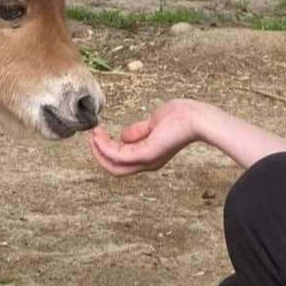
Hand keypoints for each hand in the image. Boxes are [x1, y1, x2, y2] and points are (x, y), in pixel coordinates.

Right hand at [87, 99, 203, 175]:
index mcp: (149, 156)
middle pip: (114, 168)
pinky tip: (99, 136)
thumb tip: (122, 136)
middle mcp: (147, 162)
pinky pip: (118, 155)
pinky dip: (105, 147)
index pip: (121, 161)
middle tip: (90, 137)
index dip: (105, 150)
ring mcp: (146, 160)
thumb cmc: (181, 117)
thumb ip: (137, 131)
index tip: (96, 135)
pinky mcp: (145, 154)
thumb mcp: (152, 123)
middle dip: (98, 153)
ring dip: (99, 150)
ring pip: (113, 164)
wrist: (196, 117)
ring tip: (92, 135)